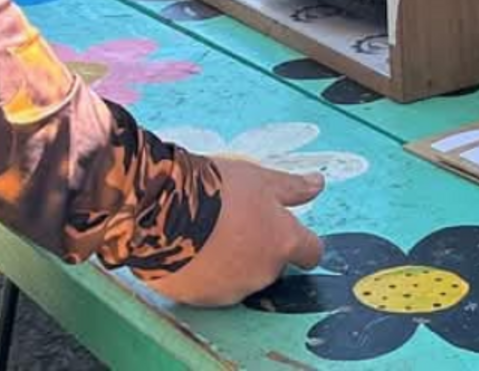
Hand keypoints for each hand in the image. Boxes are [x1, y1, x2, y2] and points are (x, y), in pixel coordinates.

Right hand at [142, 157, 325, 306]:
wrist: (161, 211)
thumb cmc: (216, 190)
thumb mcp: (261, 178)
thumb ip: (293, 187)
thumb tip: (318, 185)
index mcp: (284, 243)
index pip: (311, 253)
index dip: (302, 242)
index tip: (287, 230)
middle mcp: (262, 274)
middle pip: (272, 265)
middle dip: (260, 249)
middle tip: (235, 220)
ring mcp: (229, 291)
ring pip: (239, 278)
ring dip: (230, 263)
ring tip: (206, 232)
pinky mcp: (197, 299)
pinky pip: (206, 287)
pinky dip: (202, 273)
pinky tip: (187, 248)